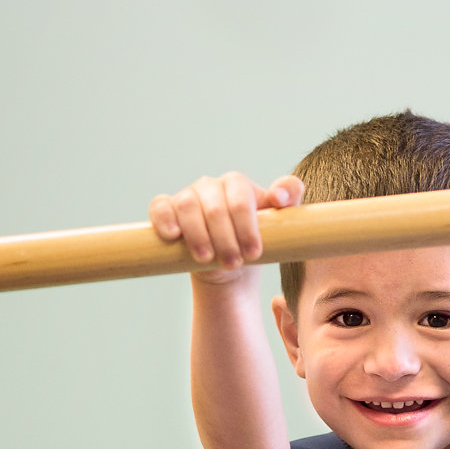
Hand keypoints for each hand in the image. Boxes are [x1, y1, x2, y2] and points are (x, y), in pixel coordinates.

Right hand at [149, 171, 306, 278]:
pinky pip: (160, 208)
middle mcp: (211, 186)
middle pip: (215, 206)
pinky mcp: (167, 210)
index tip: (255, 251)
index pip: (241, 196)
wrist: (228, 263)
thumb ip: (289, 200)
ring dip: (199, 235)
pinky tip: (174, 236)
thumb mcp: (279, 223)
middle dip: (226, 237)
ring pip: (188, 206)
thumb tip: (281, 196)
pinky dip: (164, 219)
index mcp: (238, 185)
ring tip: (208, 259)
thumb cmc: (254, 240)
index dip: (247, 224)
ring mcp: (187, 196)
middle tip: (235, 263)